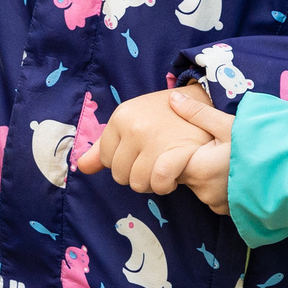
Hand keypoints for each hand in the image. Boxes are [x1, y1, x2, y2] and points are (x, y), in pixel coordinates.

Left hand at [76, 88, 212, 194]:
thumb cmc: (165, 115)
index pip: (105, 159)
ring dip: (152, 183)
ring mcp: (154, 139)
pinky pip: (159, 183)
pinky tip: (174, 178)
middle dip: (136, 174)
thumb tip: (82, 168)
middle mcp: (134, 127)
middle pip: (120, 175)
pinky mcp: (176, 151)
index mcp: (120, 116)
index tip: (140, 154)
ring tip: (164, 169)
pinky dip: (165, 186)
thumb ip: (104, 146)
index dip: (123, 162)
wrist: (205, 101)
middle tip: (154, 162)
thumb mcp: (132, 122)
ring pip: (138, 183)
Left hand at [168, 85, 237, 214]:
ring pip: (202, 186)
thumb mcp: (228, 125)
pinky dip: (223, 187)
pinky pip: (217, 197)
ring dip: (210, 175)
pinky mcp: (230, 213)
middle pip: (187, 175)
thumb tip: (172, 98)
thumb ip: (198, 113)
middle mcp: (203, 192)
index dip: (181, 152)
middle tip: (218, 148)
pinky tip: (238, 175)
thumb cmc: (259, 147)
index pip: (170, 164)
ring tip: (231, 161)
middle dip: (197, 162)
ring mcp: (217, 205)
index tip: (195, 144)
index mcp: (197, 169)